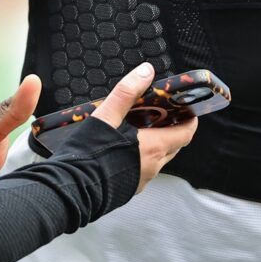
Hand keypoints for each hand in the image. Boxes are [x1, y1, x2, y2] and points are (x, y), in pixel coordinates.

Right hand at [89, 62, 196, 193]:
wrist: (71, 190)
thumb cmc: (90, 155)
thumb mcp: (107, 116)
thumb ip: (127, 92)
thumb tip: (146, 71)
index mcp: (154, 147)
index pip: (186, 133)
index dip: (189, 120)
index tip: (186, 109)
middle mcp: (153, 166)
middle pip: (174, 146)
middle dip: (173, 129)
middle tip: (162, 114)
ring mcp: (142, 180)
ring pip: (159, 159)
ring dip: (157, 144)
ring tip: (141, 128)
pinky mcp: (129, 188)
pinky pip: (144, 170)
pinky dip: (143, 157)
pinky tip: (125, 148)